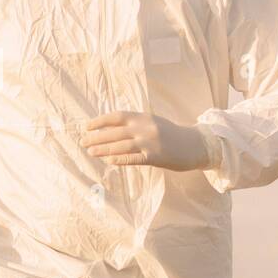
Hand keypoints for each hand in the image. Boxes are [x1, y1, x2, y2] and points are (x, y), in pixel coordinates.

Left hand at [81, 111, 211, 170]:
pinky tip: (108, 160)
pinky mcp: (155, 157)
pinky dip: (119, 159)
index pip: (116, 116)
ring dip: (103, 149)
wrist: (195, 145)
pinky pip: (133, 158)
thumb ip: (135, 124)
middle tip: (82, 142)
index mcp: (143, 117)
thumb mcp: (153, 123)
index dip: (99, 121)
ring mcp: (150, 142)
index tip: (86, 127)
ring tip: (90, 152)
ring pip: (121, 145)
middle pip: (115, 132)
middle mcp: (145, 128)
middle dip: (96, 137)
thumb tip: (110, 129)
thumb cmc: (171, 134)